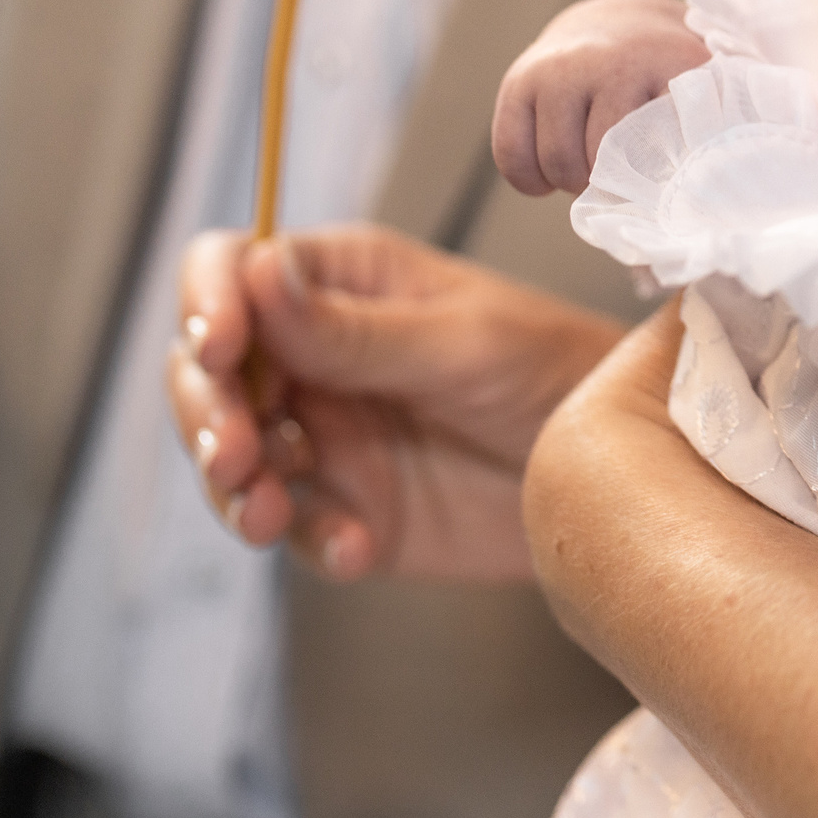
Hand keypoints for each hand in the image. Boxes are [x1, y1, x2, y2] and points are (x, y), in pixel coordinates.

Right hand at [166, 224, 620, 581]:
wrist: (612, 473)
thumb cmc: (555, 370)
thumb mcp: (462, 344)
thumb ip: (357, 329)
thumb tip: (258, 272)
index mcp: (341, 283)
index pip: (234, 269)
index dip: (209, 302)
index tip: (219, 346)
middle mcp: (315, 354)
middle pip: (209, 370)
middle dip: (206, 411)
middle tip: (234, 452)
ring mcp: (324, 434)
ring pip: (231, 456)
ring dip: (234, 487)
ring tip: (268, 514)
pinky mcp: (344, 507)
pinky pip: (294, 526)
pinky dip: (308, 538)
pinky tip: (354, 548)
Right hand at [492, 0, 709, 195]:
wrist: (617, 25)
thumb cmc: (667, 81)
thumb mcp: (704, 95)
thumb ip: (710, 137)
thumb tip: (692, 209)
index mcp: (673, 64)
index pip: (671, 143)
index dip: (667, 179)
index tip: (672, 190)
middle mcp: (614, 60)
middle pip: (607, 162)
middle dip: (612, 187)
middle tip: (623, 181)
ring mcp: (562, 67)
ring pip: (558, 163)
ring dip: (571, 184)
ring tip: (590, 173)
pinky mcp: (520, 79)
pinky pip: (512, 154)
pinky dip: (529, 180)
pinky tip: (549, 177)